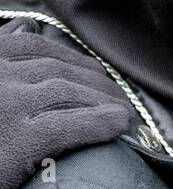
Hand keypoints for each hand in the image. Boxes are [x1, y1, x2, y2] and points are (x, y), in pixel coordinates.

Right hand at [0, 30, 131, 188]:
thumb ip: (1, 61)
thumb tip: (22, 32)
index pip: (36, 47)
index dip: (74, 61)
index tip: (97, 73)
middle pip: (58, 70)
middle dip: (97, 84)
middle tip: (121, 100)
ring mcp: (7, 104)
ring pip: (70, 92)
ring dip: (106, 102)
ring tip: (126, 116)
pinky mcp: (19, 139)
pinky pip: (69, 124)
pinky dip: (100, 122)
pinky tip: (119, 125)